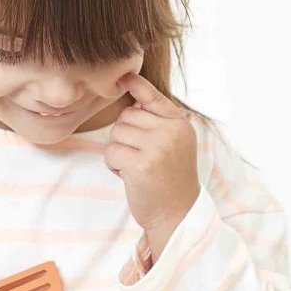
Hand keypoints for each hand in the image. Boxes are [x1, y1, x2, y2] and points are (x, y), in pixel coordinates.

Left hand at [105, 72, 200, 233]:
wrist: (177, 214)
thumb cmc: (169, 179)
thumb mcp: (173, 144)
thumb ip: (157, 120)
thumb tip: (132, 90)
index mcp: (180, 124)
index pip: (153, 98)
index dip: (137, 85)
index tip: (124, 76)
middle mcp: (171, 132)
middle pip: (127, 116)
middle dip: (125, 136)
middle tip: (141, 158)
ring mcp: (157, 147)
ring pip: (116, 133)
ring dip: (118, 152)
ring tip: (137, 167)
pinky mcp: (141, 164)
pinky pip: (111, 152)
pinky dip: (114, 165)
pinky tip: (130, 176)